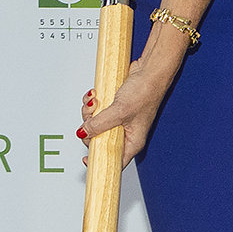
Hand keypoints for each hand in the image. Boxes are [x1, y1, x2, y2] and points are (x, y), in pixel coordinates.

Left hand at [76, 44, 181, 159]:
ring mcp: (119, 119)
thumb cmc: (146, 92)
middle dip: (90, 127)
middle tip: (91, 118)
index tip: (86, 160)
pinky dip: (92, 103)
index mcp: (132, 141)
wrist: (149, 70)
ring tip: (95, 102)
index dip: (99, 161)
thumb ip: (99, 124)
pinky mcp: (114, 108)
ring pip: (95, 123)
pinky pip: (96, 110)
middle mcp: (126, 132)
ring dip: (89, 112)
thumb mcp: (119, 111)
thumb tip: (83, 132)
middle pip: (99, 139)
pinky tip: (95, 96)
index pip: (114, 159)